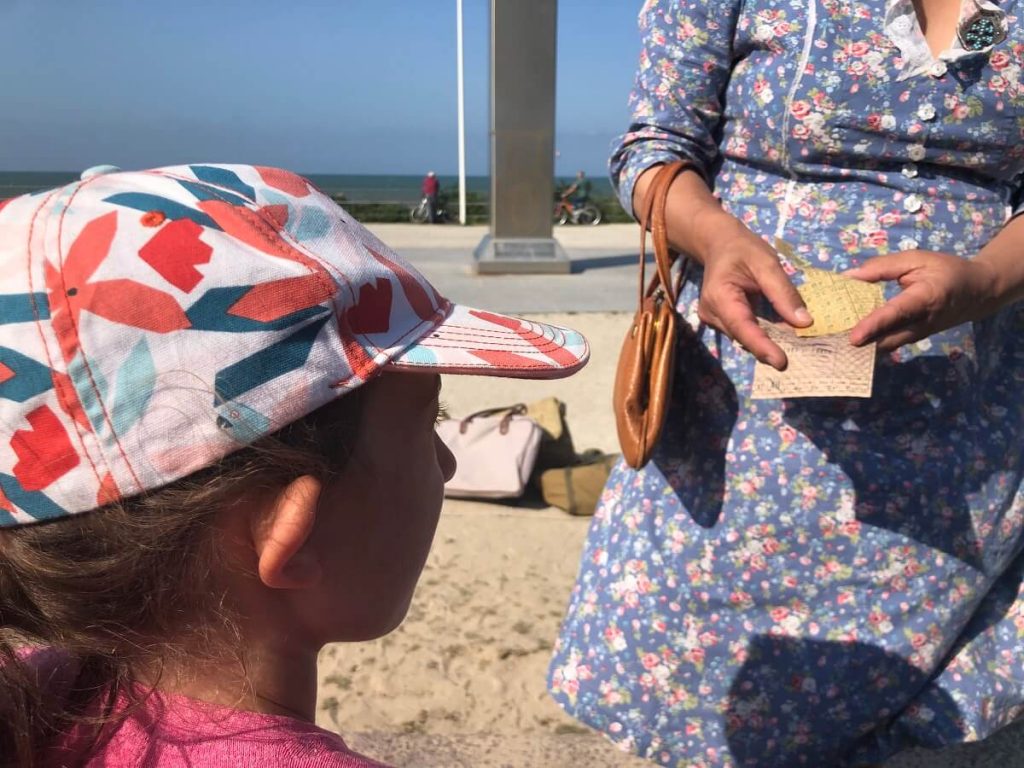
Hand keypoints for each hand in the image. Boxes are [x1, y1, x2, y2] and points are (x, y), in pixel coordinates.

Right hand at [697, 224, 811, 369]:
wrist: (719, 244)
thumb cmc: (742, 249)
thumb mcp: (766, 263)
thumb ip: (783, 292)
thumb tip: (804, 323)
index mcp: (719, 296)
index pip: (742, 327)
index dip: (762, 346)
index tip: (781, 362)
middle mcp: (712, 314)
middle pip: (743, 337)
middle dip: (770, 348)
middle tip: (802, 357)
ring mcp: (714, 320)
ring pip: (744, 338)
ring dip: (769, 343)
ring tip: (797, 348)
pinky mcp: (721, 322)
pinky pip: (745, 333)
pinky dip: (764, 336)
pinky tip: (783, 337)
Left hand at [846, 250, 998, 351]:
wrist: (978, 292)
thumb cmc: (946, 270)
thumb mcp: (917, 259)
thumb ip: (883, 267)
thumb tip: (850, 276)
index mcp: (925, 298)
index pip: (896, 314)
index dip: (874, 325)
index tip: (853, 338)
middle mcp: (922, 322)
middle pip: (888, 339)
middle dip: (861, 342)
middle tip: (829, 342)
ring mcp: (918, 335)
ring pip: (887, 346)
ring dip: (863, 346)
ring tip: (833, 342)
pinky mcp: (913, 339)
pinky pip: (889, 344)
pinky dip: (870, 344)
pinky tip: (847, 340)